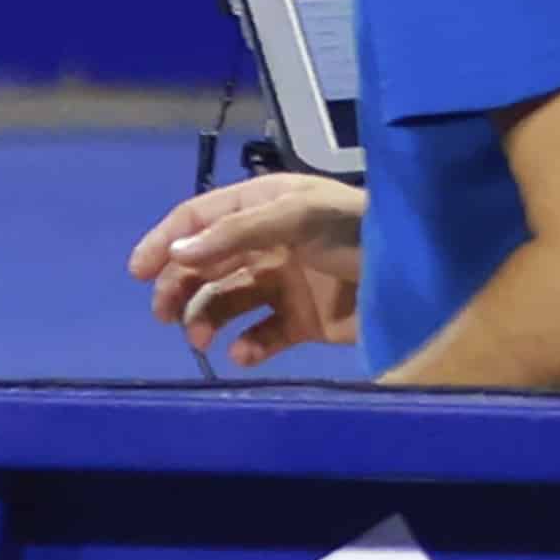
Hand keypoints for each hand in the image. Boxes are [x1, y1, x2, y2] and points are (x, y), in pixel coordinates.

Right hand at [127, 172, 366, 368]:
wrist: (422, 275)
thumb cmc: (357, 230)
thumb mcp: (296, 217)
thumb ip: (235, 235)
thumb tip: (177, 255)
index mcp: (263, 206)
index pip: (200, 219)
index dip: (166, 241)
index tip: (138, 272)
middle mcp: (268, 242)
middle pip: (205, 265)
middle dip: (179, 288)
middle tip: (163, 314)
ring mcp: (285, 283)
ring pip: (226, 303)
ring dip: (206, 319)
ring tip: (200, 340)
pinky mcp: (303, 321)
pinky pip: (261, 336)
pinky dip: (246, 347)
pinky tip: (244, 354)